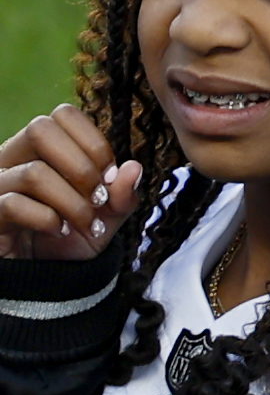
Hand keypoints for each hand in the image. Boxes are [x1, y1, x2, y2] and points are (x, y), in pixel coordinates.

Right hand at [0, 107, 137, 263]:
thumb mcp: (107, 216)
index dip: (94, 142)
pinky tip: (58, 231)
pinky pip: (13, 204)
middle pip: (40, 128)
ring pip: (34, 173)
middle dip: (82, 166)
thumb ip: (123, 194)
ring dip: (72, 203)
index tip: (108, 177)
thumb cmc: (72, 238)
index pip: (63, 115)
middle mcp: (12, 158)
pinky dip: (47, 220)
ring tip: (85, 223)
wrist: (46, 279)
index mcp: (41, 148)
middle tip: (97, 197)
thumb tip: (132, 168)